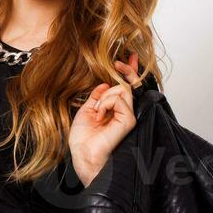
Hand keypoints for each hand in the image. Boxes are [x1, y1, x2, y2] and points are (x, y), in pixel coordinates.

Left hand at [69, 54, 142, 186]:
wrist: (83, 155)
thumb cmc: (83, 139)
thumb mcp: (86, 111)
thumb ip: (97, 97)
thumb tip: (104, 84)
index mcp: (115, 110)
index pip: (126, 86)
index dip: (129, 71)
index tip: (128, 57)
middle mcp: (124, 112)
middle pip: (128, 84)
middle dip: (124, 71)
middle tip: (117, 66)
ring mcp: (128, 115)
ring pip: (122, 89)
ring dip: (104, 97)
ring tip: (98, 113)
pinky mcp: (128, 120)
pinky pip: (119, 99)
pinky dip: (105, 103)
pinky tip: (100, 116)